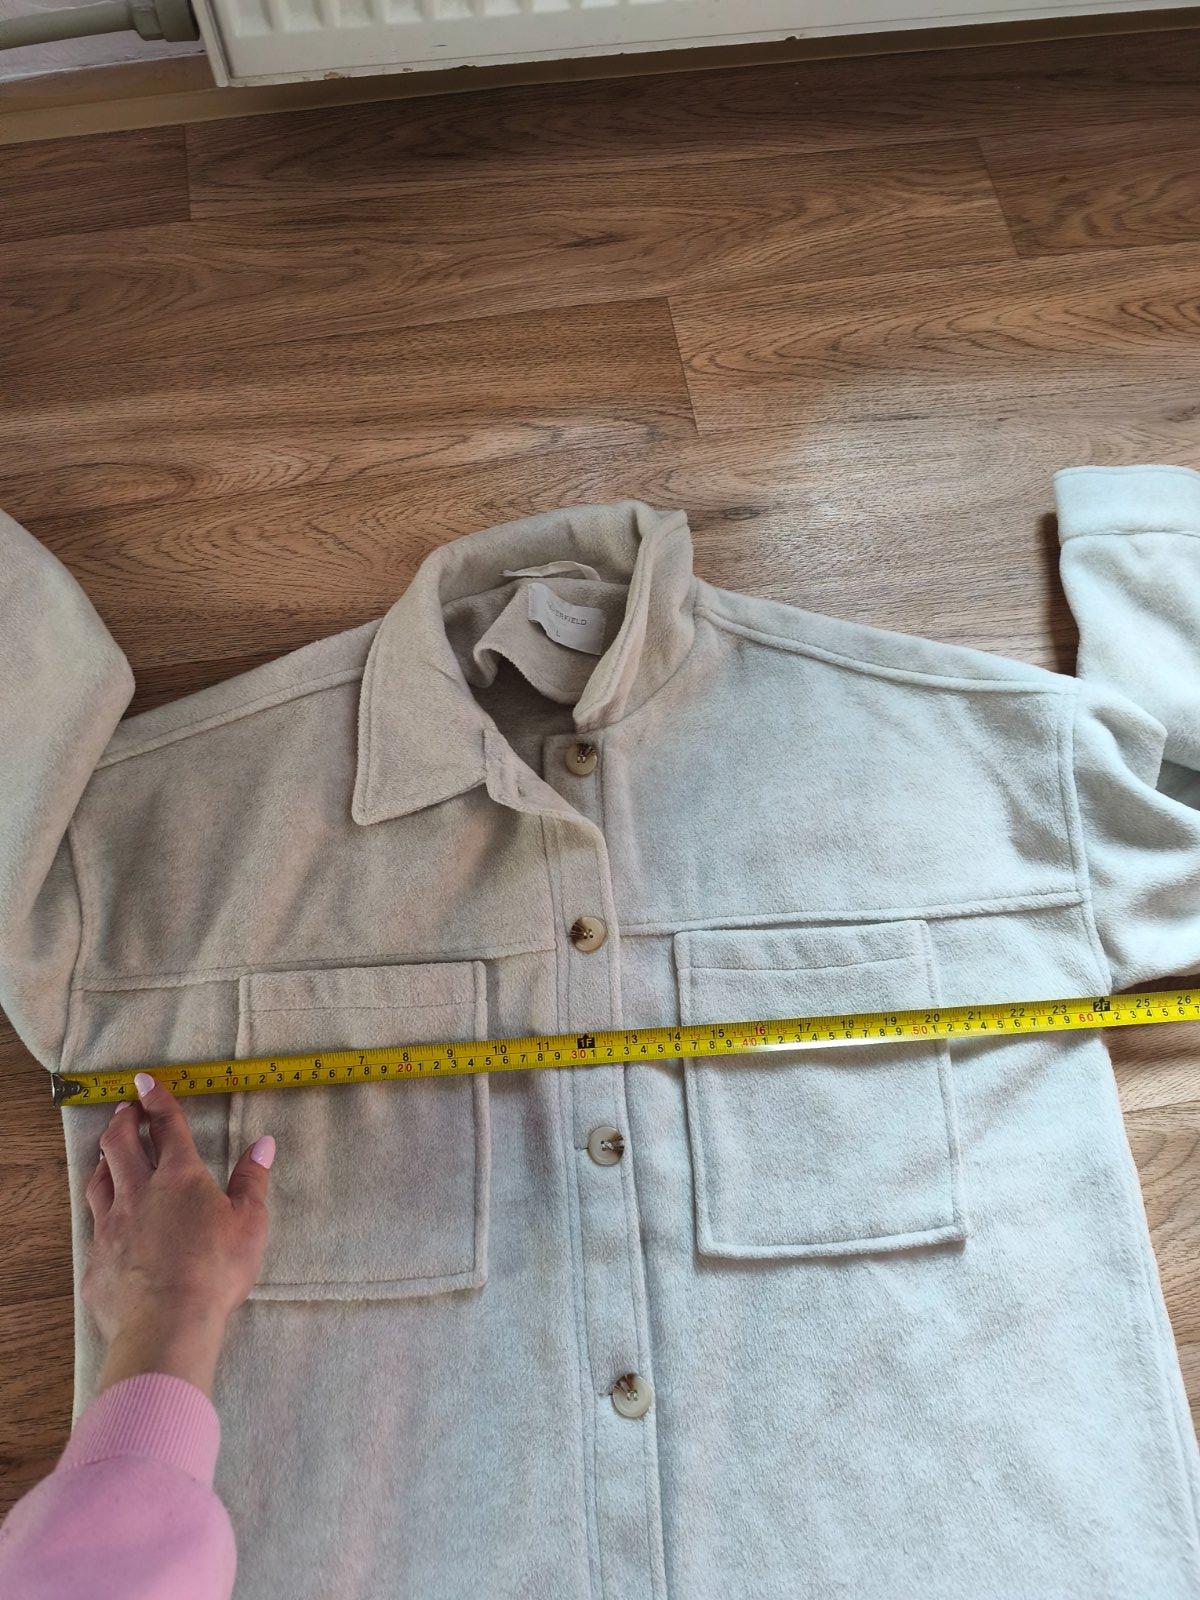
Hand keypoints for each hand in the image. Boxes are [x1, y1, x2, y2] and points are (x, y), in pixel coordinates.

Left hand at [82, 1074, 274, 1397]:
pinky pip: (94, 1225)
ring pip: (99, 1179)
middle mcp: (140, 1192)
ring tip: (109, 1153)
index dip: (157, 1100)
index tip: (145, 1082)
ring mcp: (112, 1225)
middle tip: (126, 1110)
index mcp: (180, 1177)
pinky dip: (101, 1210)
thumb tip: (264, 1144)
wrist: (167, 1322)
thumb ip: (253, 1181)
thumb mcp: (249, 1223)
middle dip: (123, 1120)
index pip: (167, 1127)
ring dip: (104, 1159)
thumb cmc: (216, 1271)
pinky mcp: (97, 1258)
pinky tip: (106, 1217)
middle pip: (121, 1143)